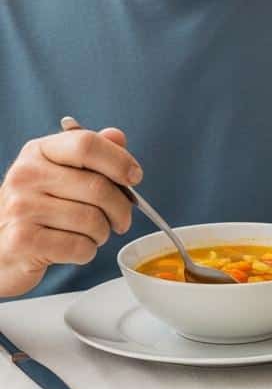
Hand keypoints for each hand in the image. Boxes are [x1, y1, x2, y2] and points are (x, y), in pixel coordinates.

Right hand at [0, 128, 140, 296]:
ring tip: (93, 234)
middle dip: (121, 208)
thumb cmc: (38, 207)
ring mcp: (21, 208)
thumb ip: (91, 154)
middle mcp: (26, 175)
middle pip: (98, 187)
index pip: (87, 144)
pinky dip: (87, 251)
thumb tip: (117, 136)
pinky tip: (75, 248)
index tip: (134, 177)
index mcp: (39, 151)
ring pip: (93, 220)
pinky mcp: (22, 241)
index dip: (119, 160)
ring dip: (103, 233)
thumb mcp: (60, 172)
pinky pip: (80, 247)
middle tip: (122, 219)